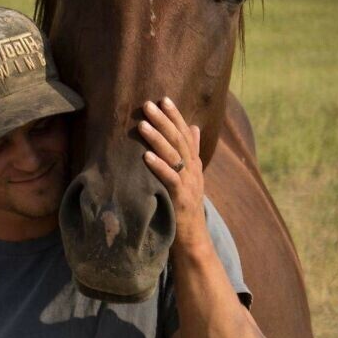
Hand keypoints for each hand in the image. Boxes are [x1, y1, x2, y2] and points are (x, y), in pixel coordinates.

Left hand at [139, 98, 207, 250]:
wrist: (193, 238)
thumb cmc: (185, 206)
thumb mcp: (190, 177)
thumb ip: (192, 152)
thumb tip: (193, 126)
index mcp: (194, 163)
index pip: (186, 134)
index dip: (175, 116)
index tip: (163, 99)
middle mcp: (194, 170)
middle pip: (179, 140)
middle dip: (164, 121)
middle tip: (148, 105)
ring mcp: (189, 184)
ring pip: (175, 156)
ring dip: (158, 139)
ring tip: (142, 125)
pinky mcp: (182, 199)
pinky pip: (170, 180)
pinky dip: (159, 167)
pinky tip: (146, 157)